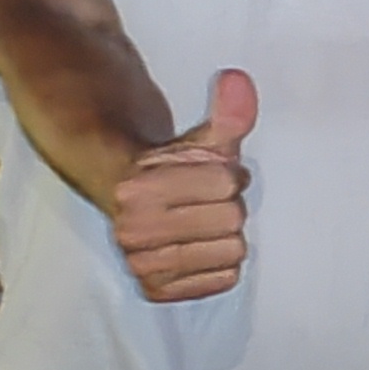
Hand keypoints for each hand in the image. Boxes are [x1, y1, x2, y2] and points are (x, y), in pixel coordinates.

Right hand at [110, 69, 256, 302]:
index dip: (228, 174)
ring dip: (226, 235)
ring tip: (201, 223)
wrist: (129, 201)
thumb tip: (239, 79)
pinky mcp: (155, 290)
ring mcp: (141, 263)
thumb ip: (228, 113)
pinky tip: (199, 248)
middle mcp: (133, 230)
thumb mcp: (203, 139)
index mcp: (138, 188)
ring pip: (232, 250)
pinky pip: (223, 280)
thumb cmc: (173, 168)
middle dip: (227, 204)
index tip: (208, 175)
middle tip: (203, 202)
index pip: (226, 182)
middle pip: (232, 218)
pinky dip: (220, 265)